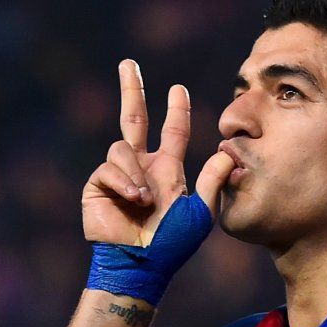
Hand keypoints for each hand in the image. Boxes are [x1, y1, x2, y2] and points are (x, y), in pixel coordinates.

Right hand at [81, 60, 233, 245]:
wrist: (141, 263)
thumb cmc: (172, 244)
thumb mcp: (200, 212)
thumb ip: (213, 180)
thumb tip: (228, 151)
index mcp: (168, 170)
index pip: (173, 131)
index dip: (176, 110)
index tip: (178, 89)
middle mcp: (142, 167)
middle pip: (134, 118)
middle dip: (131, 90)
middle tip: (128, 63)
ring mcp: (118, 175)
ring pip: (122, 147)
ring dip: (135, 173)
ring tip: (144, 200)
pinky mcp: (98, 185)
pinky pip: (108, 167)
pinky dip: (123, 182)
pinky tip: (133, 200)